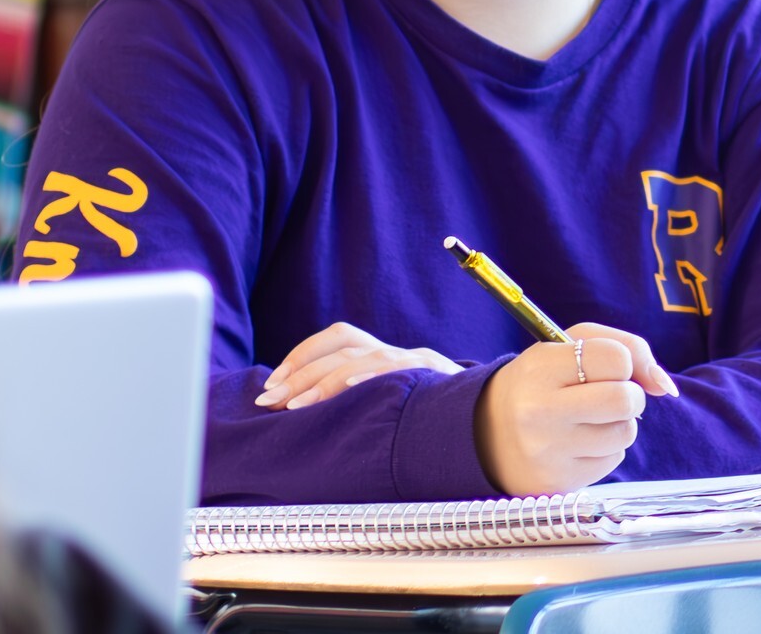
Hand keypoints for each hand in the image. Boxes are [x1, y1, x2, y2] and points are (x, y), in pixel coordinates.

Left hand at [254, 321, 463, 409]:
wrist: (491, 420)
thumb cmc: (435, 422)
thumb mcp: (396, 408)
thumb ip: (364, 403)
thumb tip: (308, 417)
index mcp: (387, 357)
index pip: (339, 337)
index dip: (303, 355)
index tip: (273, 382)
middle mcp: (400, 353)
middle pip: (344, 345)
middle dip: (301, 371)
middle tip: (269, 399)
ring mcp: (416, 362)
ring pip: (363, 357)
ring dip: (322, 381)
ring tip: (293, 406)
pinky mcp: (432, 376)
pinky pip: (396, 369)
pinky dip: (368, 376)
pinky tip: (347, 388)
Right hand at [474, 322, 678, 494]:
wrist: (487, 433)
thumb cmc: (542, 381)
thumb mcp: (571, 345)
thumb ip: (628, 348)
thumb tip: (667, 387)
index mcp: (542, 367)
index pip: (615, 358)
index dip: (623, 362)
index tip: (608, 368)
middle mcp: (541, 412)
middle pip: (625, 401)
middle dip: (632, 395)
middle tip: (615, 394)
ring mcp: (548, 453)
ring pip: (624, 434)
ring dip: (620, 424)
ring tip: (592, 418)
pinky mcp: (558, 484)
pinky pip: (612, 461)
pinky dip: (607, 449)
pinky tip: (580, 442)